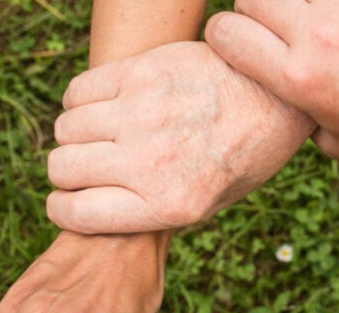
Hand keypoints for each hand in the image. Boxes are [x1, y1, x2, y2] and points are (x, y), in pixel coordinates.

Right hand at [45, 41, 314, 233]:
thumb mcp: (208, 205)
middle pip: (62, 168)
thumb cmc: (242, 155)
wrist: (276, 96)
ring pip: (66, 128)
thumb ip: (152, 213)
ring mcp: (143, 113)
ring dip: (76, 134)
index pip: (75, 213)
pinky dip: (80, 101)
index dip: (63, 208)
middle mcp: (151, 162)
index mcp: (168, 205)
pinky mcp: (141, 72)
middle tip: (90, 166)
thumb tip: (92, 215)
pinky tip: (106, 106)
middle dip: (68, 172)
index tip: (69, 201)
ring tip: (102, 134)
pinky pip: (78, 91)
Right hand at [204, 0, 338, 159]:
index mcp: (298, 78)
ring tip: (316, 15)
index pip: (224, 31)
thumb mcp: (335, 138)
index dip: (228, 33)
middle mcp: (319, 37)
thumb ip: (298, 121)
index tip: (243, 39)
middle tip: (280, 23)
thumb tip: (272, 117)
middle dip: (259, 7)